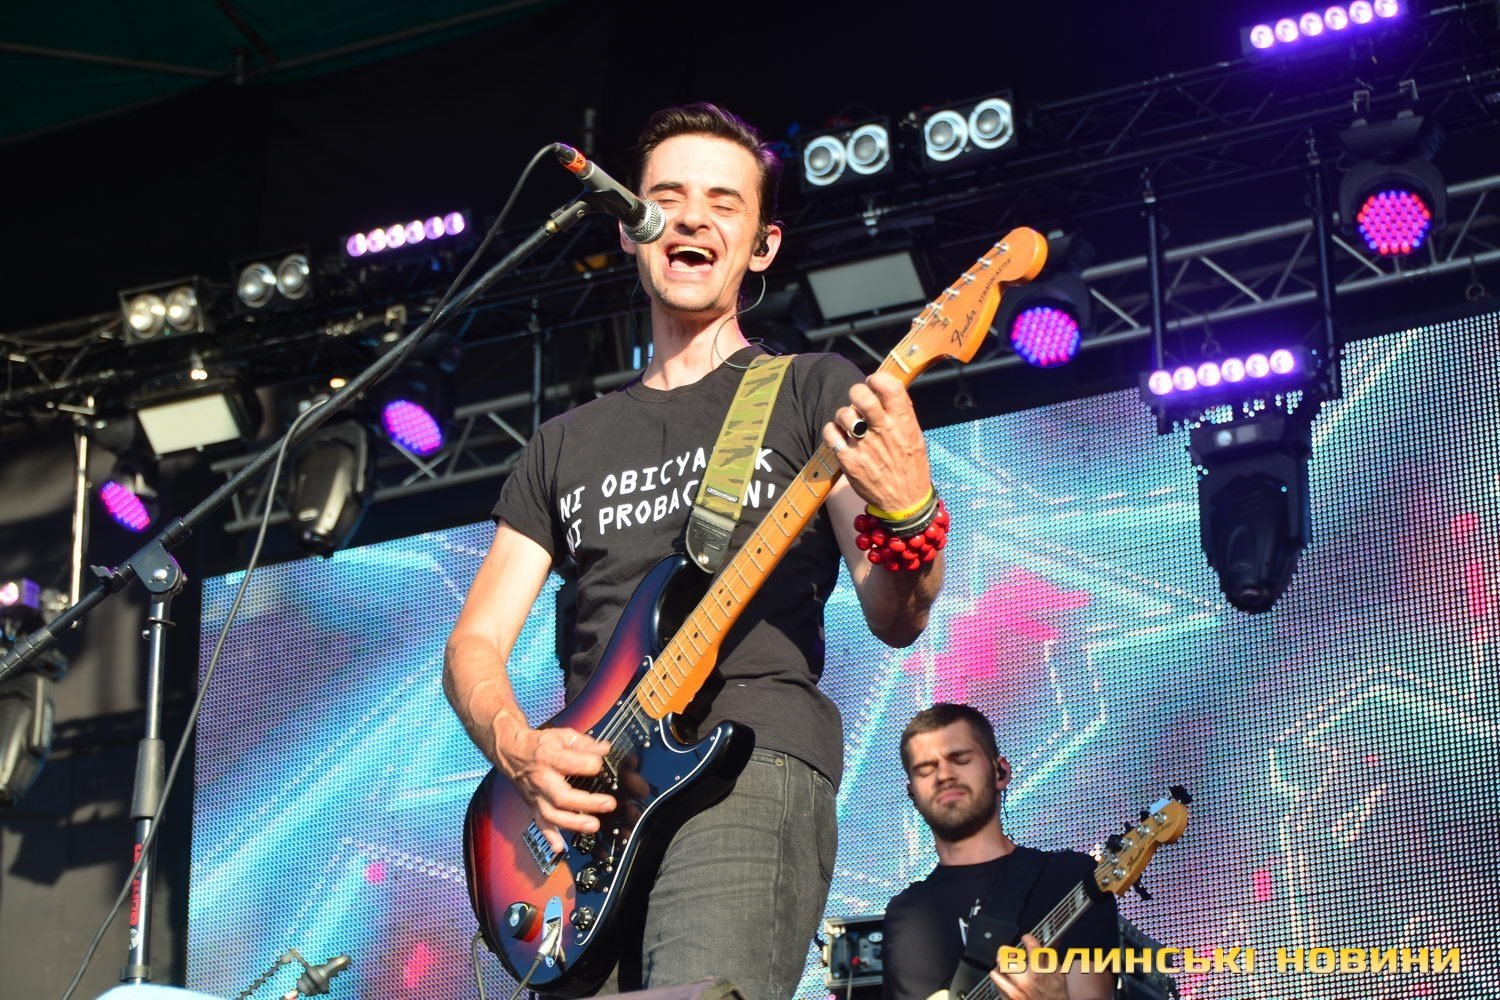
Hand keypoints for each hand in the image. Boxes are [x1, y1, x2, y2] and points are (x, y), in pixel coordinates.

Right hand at [494, 722, 614, 852]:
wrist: (511, 751)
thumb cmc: (538, 745)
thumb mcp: (561, 736)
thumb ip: (584, 743)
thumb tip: (604, 749)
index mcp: (547, 757)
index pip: (569, 763)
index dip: (589, 764)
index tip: (601, 765)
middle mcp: (541, 779)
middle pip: (561, 796)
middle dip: (586, 803)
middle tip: (608, 804)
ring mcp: (536, 795)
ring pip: (552, 814)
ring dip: (573, 823)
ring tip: (593, 825)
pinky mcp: (533, 805)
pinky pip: (540, 823)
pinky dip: (549, 836)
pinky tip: (559, 846)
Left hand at [821, 372, 931, 512]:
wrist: (905, 502)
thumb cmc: (910, 466)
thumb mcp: (915, 436)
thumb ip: (900, 413)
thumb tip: (884, 388)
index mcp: (903, 422)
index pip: (890, 386)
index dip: (877, 379)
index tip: (873, 384)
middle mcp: (884, 431)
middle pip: (861, 395)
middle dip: (856, 392)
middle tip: (857, 401)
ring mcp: (865, 446)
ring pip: (843, 414)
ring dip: (843, 416)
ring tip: (849, 425)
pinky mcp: (849, 461)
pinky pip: (830, 434)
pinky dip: (832, 432)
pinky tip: (840, 437)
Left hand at [988, 935, 1068, 999]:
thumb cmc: (1057, 998)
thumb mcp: (1059, 976)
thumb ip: (1052, 958)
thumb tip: (1053, 942)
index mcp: (1039, 974)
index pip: (1030, 946)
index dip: (1028, 938)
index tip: (1027, 938)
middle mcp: (1025, 982)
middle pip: (1004, 957)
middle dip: (1007, 951)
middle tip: (1012, 952)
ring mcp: (1015, 992)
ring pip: (996, 971)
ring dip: (1002, 967)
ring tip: (1008, 967)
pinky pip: (996, 985)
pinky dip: (1001, 981)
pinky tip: (1009, 981)